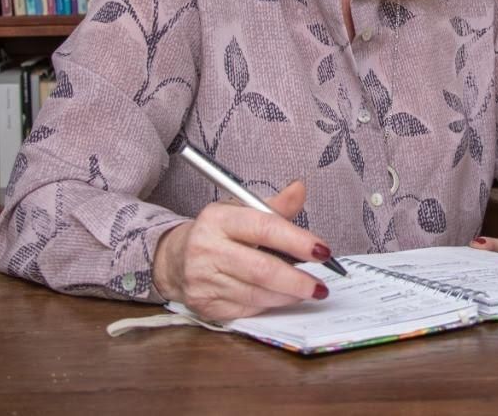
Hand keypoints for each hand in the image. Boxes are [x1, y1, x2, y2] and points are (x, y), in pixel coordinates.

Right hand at [152, 180, 333, 321]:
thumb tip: (300, 189)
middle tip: (320, 285)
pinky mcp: (204, 304)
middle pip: (261, 269)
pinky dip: (269, 304)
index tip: (322, 251)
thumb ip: (274, 206)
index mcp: (218, 219)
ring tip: (307, 291)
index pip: (264, 229)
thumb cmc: (217, 233)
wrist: (175, 258)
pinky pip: (246, 308)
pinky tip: (282, 298)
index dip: (297, 241)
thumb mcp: (241, 210)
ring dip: (288, 295)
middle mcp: (206, 249)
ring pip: (256, 294)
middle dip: (297, 280)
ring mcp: (202, 280)